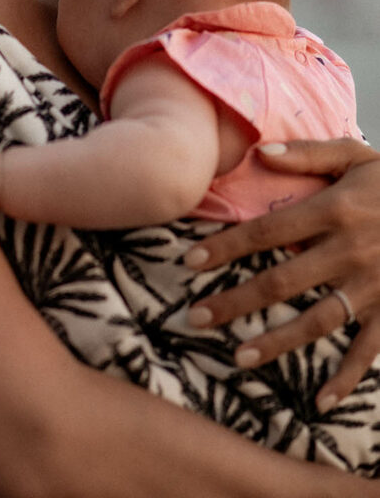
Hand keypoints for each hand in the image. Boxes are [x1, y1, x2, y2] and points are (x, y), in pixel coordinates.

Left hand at [184, 138, 379, 410]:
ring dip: (277, 342)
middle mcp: (348, 250)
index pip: (266, 231)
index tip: (189, 261)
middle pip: (280, 281)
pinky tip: (320, 399)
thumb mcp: (356, 156)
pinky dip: (347, 376)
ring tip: (239, 357)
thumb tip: (260, 151)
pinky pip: (370, 348)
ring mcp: (373, 284)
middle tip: (195, 318)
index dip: (226, 247)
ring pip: (317, 320)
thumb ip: (308, 154)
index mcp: (333, 210)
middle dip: (235, 301)